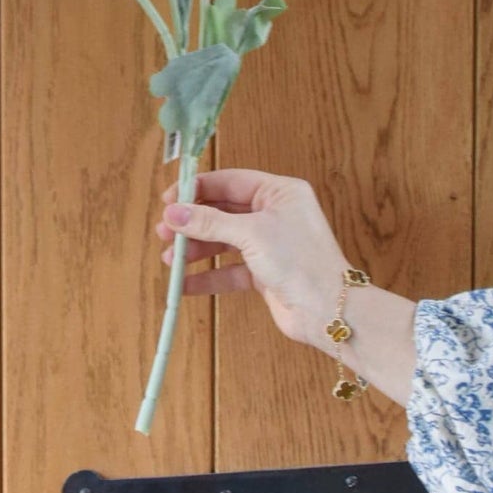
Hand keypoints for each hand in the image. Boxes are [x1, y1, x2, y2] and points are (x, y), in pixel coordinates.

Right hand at [156, 166, 351, 351]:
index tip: (168, 200)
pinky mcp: (264, 272)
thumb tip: (173, 212)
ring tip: (170, 260)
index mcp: (279, 192)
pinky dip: (207, 276)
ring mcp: (269, 244)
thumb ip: (209, 222)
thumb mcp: (251, 234)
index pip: (230, 181)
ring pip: (223, 241)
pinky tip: (183, 284)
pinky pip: (229, 269)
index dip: (197, 189)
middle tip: (164, 232)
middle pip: (223, 211)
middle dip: (192, 222)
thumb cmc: (299, 261)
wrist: (328, 310)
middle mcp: (274, 214)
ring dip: (196, 250)